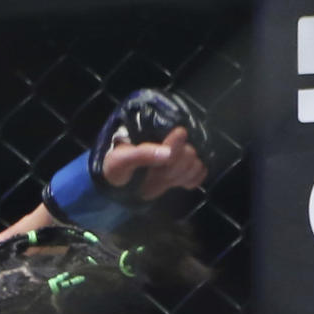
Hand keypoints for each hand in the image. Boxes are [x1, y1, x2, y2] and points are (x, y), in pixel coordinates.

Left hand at [43, 87, 209, 232]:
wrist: (113, 186)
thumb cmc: (113, 168)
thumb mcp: (121, 161)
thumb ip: (143, 154)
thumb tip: (168, 153)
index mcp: (155, 127)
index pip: (180, 137)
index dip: (172, 155)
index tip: (160, 163)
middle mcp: (170, 136)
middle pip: (189, 154)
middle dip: (170, 171)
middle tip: (150, 177)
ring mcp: (179, 153)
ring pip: (195, 164)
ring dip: (177, 177)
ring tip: (156, 180)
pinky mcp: (184, 167)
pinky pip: (200, 172)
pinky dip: (189, 180)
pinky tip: (174, 183)